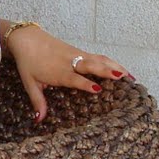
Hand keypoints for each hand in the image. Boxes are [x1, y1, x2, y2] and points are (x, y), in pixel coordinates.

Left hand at [5, 26, 132, 121]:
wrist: (27, 39)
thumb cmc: (28, 63)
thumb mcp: (30, 83)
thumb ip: (37, 101)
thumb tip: (39, 120)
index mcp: (59, 72)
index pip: (75, 78)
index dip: (86, 83)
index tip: (98, 88)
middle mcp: (71, 62)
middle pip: (92, 65)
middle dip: (107, 71)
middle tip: (123, 78)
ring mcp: (77, 55)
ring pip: (99, 59)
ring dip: (115, 66)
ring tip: (131, 77)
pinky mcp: (80, 51)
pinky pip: (99, 56)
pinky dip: (112, 62)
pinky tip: (122, 69)